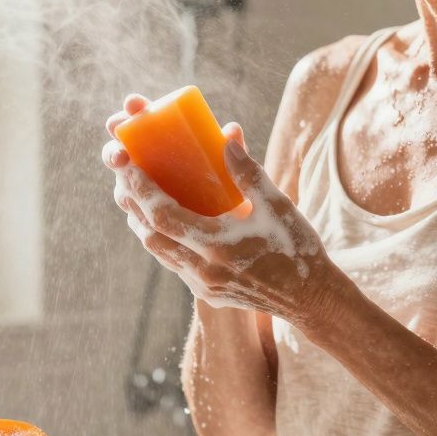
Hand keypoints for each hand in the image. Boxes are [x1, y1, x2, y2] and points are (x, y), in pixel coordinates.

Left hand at [101, 95, 337, 325]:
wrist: (310, 298)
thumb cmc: (297, 247)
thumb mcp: (278, 205)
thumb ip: (249, 173)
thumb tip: (226, 138)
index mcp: (219, 246)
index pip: (164, 216)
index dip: (142, 190)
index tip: (130, 165)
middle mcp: (204, 271)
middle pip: (152, 236)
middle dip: (135, 206)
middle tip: (126, 178)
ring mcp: (203, 286)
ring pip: (160, 253)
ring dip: (145, 226)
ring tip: (137, 199)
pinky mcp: (207, 294)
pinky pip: (175, 265)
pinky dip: (165, 242)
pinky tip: (166, 225)